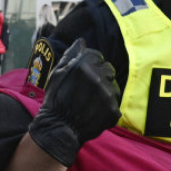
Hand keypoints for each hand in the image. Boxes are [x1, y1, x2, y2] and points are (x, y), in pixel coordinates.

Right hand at [27, 39, 120, 165]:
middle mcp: (98, 77)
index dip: (90, 66)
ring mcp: (107, 94)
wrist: (59, 129)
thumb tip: (82, 41)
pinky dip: (107, 108)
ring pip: (114, 86)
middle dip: (100, 77)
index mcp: (83, 65)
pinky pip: (115, 104)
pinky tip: (94, 113)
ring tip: (91, 103)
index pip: (98, 56)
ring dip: (105, 92)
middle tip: (87, 91)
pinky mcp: (113, 110)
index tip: (82, 78)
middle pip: (108, 70)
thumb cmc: (55, 100)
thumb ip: (71, 55)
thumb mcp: (57, 74)